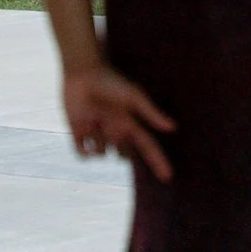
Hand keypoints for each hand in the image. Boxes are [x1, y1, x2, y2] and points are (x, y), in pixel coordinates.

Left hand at [62, 61, 176, 180]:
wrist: (83, 73)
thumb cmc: (112, 82)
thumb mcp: (135, 97)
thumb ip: (151, 113)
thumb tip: (173, 128)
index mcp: (131, 123)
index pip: (148, 147)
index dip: (158, 162)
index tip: (169, 178)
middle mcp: (116, 131)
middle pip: (124, 155)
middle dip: (121, 148)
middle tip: (112, 123)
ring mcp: (97, 134)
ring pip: (102, 153)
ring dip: (99, 140)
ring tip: (94, 118)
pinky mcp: (78, 134)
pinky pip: (83, 155)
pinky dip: (84, 152)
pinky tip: (85, 135)